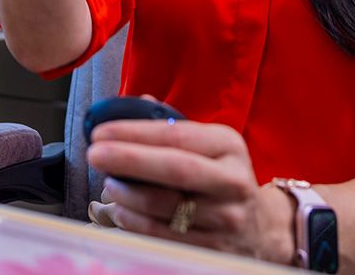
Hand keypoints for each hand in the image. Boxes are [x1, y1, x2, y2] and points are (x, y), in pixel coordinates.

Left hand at [86, 119, 294, 262]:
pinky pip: (163, 236)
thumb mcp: (209, 145)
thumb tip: (133, 104)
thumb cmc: (219, 176)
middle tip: (94, 153)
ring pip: (164, 207)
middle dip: (128, 159)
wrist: (260, 227)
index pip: (176, 135)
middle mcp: (232, 181)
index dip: (135, 132)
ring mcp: (226, 219)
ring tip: (109, 184)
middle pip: (174, 169)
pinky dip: (134, 223)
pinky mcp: (214, 251)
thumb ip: (171, 126)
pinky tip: (122, 211)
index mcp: (228, 146)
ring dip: (126, 195)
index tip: (100, 131)